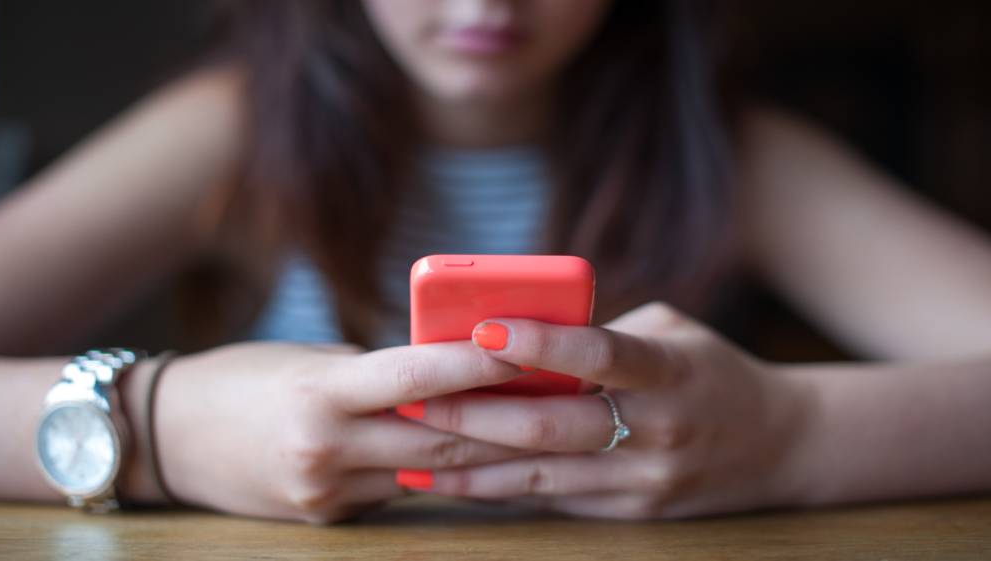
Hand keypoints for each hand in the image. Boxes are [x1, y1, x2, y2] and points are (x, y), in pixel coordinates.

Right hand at [153, 341, 531, 522]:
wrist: (171, 438)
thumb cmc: (245, 379)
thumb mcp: (312, 358)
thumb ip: (378, 373)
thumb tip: (450, 376)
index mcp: (320, 390)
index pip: (414, 374)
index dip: (476, 362)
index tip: (528, 345)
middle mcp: (325, 446)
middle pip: (440, 436)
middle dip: (506, 419)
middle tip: (562, 398)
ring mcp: (327, 491)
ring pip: (429, 472)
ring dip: (483, 451)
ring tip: (538, 428)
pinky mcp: (328, 518)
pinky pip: (398, 493)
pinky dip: (433, 473)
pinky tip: (471, 458)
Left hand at [405, 302, 810, 518]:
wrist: (782, 445)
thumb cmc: (710, 371)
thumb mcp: (670, 332)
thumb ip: (602, 333)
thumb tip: (516, 338)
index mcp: (669, 370)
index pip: (600, 353)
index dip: (541, 341)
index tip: (481, 328)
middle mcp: (658, 429)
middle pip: (552, 427)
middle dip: (473, 415)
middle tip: (413, 402)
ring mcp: (646, 479)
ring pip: (541, 477)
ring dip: (471, 465)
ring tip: (410, 456)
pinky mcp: (633, 512)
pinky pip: (554, 502)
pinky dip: (500, 491)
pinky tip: (455, 483)